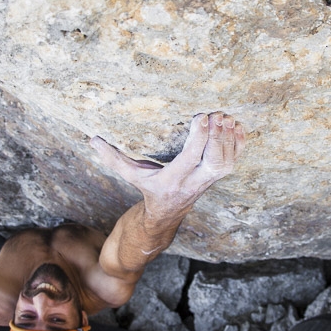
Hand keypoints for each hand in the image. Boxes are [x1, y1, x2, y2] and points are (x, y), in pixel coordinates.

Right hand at [91, 111, 244, 213]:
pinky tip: (237, 127)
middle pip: (215, 162)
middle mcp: (194, 182)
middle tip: (218, 115)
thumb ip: (113, 158)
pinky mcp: (216, 178)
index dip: (198, 138)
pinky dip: (239, 144)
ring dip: (229, 139)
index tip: (200, 117)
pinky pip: (234, 162)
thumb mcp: (130, 175)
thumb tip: (91, 139)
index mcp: (173, 179)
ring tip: (227, 117)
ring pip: (227, 163)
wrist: (166, 215)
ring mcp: (208, 182)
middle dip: (219, 138)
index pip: (190, 158)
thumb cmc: (148, 190)